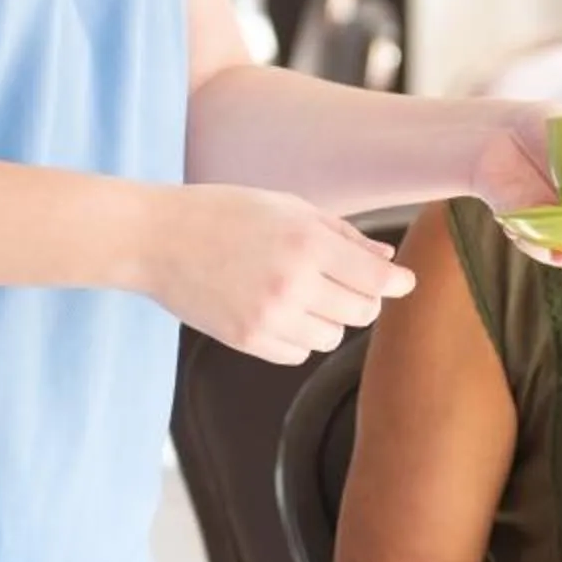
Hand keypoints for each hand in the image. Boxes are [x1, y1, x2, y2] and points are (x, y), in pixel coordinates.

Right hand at [139, 183, 415, 364]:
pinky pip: (298, 353)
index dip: (398, 282)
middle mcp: (292, 283)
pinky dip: (299, 336)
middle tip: (344, 281)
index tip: (402, 281)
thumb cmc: (227, 213)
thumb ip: (344, 236)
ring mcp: (268, 317)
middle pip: (362, 313)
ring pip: (332, 337)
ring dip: (329, 319)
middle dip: (362, 298)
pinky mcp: (246, 341)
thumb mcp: (289, 208)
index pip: (377, 279)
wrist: (158, 239)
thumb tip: (388, 261)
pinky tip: (279, 310)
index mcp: (306, 242)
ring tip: (302, 292)